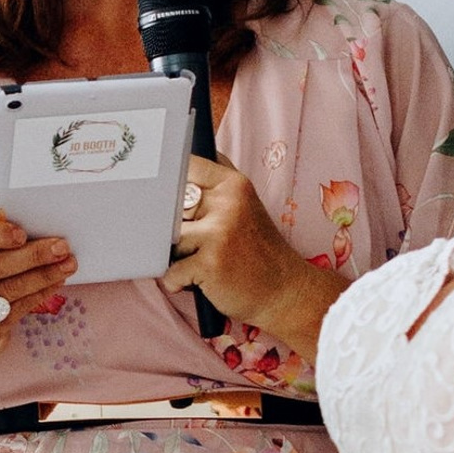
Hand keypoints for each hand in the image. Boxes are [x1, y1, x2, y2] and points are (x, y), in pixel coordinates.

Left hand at [164, 156, 321, 327]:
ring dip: (176, 256)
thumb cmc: (258, 250)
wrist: (285, 291)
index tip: (168, 199)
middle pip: (170, 205)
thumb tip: (183, 161)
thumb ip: (218, 184)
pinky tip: (199, 282)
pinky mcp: (209, 263)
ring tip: (198, 263)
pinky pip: (170, 270)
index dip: (171, 184)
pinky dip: (177, 282)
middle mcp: (227, 203)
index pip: (186, 167)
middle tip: (195, 243)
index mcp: (234, 185)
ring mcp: (217, 233)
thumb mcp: (246, 206)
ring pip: (168, 237)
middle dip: (173, 227)